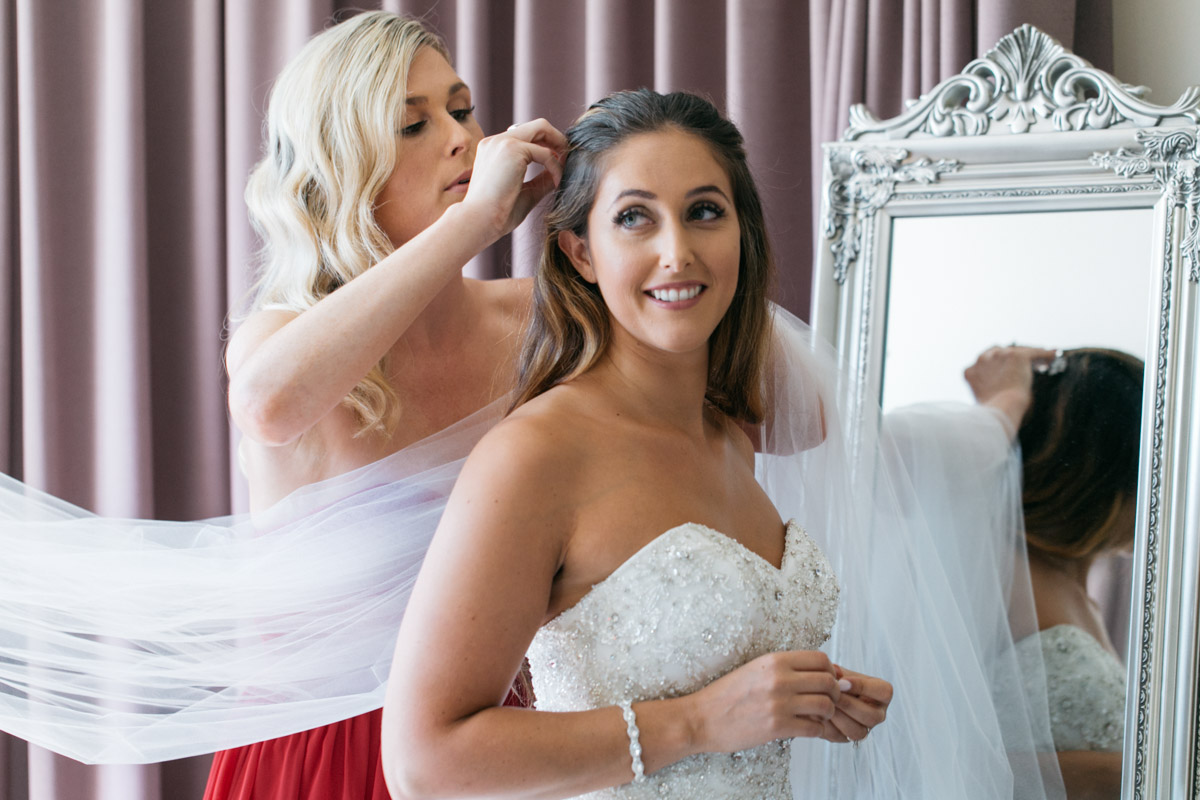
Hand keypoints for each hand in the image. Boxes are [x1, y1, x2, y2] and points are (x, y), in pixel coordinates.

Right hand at [461, 118, 565, 240]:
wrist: (479, 221)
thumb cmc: (497, 214)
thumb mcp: (525, 192)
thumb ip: (541, 179)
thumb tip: (558, 171)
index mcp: (493, 150)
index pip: (525, 136)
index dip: (545, 145)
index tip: (558, 162)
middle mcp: (496, 141)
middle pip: (536, 125)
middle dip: (557, 139)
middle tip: (568, 158)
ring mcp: (503, 142)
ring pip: (541, 128)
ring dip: (559, 144)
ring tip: (566, 165)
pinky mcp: (512, 149)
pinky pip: (545, 153)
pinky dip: (555, 166)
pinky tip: (557, 181)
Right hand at [688, 650, 840, 752]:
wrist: (702, 718)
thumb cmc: (727, 695)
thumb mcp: (755, 669)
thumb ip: (784, 669)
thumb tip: (818, 672)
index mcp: (774, 660)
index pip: (820, 659)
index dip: (830, 671)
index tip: (827, 680)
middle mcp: (779, 678)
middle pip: (828, 681)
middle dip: (835, 693)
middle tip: (829, 700)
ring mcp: (779, 703)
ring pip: (826, 705)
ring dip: (828, 713)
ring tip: (819, 716)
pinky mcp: (777, 726)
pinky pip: (814, 728)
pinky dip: (818, 730)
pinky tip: (809, 728)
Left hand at [819, 666, 891, 742]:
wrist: (824, 693)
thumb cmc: (837, 679)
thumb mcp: (840, 672)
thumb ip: (839, 673)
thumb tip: (835, 672)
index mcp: (882, 694)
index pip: (884, 692)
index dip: (863, 687)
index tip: (841, 681)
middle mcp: (878, 714)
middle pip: (872, 716)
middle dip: (849, 705)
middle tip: (831, 696)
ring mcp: (864, 729)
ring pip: (857, 731)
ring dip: (839, 717)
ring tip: (824, 704)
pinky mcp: (847, 738)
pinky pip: (840, 738)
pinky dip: (827, 726)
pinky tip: (818, 714)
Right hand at [963, 345, 1058, 433]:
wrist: (1001, 408)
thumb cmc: (993, 411)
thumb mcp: (983, 399)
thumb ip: (987, 389)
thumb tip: (1001, 389)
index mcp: (970, 372)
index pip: (984, 362)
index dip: (997, 365)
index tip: (1007, 370)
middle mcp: (982, 360)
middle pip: (998, 351)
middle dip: (1010, 357)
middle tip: (1023, 365)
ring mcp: (999, 355)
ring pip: (1017, 351)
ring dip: (1028, 355)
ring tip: (1042, 362)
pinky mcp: (1016, 355)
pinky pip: (1034, 352)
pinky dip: (1044, 354)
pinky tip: (1053, 356)